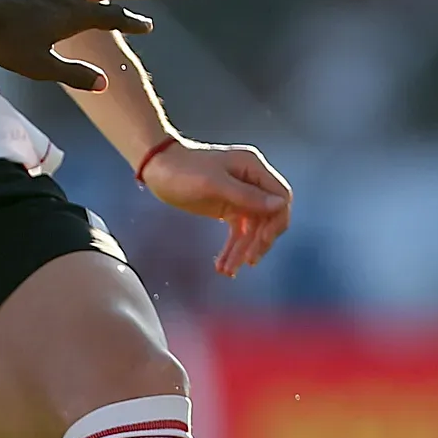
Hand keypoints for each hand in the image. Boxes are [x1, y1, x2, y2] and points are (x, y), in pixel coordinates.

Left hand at [139, 138, 291, 276]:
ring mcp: (240, 195)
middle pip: (269, 217)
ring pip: (253, 229)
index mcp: (253, 168)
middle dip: (259, 241)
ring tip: (228, 271)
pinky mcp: (228, 207)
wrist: (156, 167)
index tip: (263, 241)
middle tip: (247, 261)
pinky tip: (225, 266)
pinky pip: (238, 232)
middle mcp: (251, 181)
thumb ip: (246, 194)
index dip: (277, 221)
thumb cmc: (182, 170)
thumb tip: (280, 205)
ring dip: (243, 250)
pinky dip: (233, 249)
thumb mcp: (213, 183)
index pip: (281, 196)